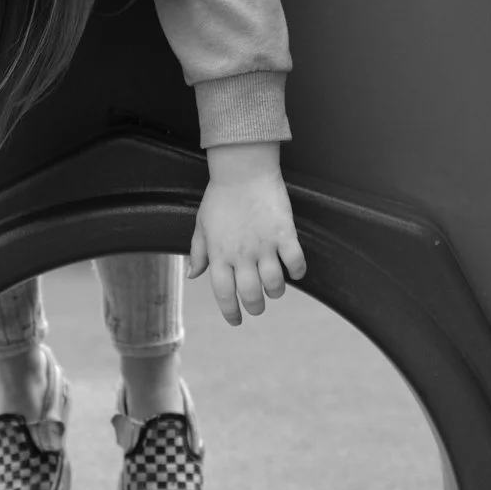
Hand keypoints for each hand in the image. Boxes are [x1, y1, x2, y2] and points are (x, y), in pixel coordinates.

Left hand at [187, 152, 306, 325]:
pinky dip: (298, 272)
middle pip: (251, 295)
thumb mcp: (202, 224)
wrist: (243, 169)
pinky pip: (296, 263)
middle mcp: (241, 254)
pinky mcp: (285, 234)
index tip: (236, 320)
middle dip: (255, 307)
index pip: (223, 294)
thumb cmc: (220, 196)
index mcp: (219, 254)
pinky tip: (295, 271)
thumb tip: (193, 275)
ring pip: (275, 285)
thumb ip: (198, 252)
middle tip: (258, 306)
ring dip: (276, 292)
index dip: (230, 312)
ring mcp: (264, 245)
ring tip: (275, 288)